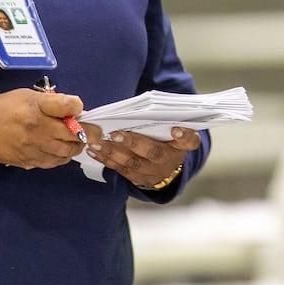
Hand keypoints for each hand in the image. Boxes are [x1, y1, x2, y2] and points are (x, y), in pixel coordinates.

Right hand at [0, 88, 85, 168]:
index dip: (78, 107)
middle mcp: (40, 131)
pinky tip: (60, 148)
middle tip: (91, 129)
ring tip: (75, 139)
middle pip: (77, 134)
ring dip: (76, 145)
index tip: (78, 109)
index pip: (70, 106)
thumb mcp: (25, 96)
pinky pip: (56, 162)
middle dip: (88, 132)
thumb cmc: (0, 109)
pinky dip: (63, 156)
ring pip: (69, 152)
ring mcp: (37, 150)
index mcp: (37, 110)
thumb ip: (50, 101)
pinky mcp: (32, 162)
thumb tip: (74, 108)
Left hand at [85, 125, 200, 189]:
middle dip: (134, 143)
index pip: (190, 141)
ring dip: (112, 152)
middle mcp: (168, 160)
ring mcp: (152, 172)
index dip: (185, 136)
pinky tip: (93, 150)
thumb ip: (164, 120)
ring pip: (132, 163)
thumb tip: (139, 106)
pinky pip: (119, 169)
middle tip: (116, 133)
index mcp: (180, 146)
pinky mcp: (137, 178)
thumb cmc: (166, 142)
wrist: (165, 170)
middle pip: (153, 152)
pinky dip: (105, 159)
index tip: (176, 130)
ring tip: (97, 141)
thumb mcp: (173, 134)